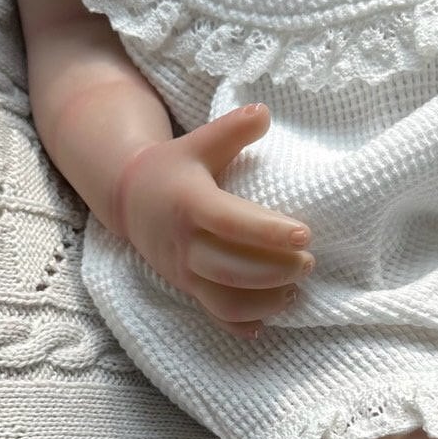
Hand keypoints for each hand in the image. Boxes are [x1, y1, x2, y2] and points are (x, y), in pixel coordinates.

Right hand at [114, 102, 314, 340]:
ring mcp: (183, 271)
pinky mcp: (186, 289)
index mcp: (189, 203)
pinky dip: (241, 325)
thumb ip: (232, 129)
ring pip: (224, 301)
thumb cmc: (174, 168)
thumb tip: (265, 113)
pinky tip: (267, 320)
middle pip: (231, 270)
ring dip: (264, 302)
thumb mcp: (199, 142)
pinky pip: (214, 316)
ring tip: (295, 289)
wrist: (129, 198)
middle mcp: (184, 243)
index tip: (305, 234)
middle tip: (308, 263)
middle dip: (276, 272)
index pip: (231, 223)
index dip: (269, 232)